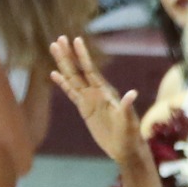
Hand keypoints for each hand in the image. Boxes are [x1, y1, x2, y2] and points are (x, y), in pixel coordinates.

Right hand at [50, 36, 145, 166]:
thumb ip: (127, 107)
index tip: (76, 40)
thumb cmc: (129, 134)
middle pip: (78, 70)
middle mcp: (96, 92)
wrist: (125, 147)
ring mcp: (89, 100)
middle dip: (68, 55)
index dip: (83, 56)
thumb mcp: (128, 121)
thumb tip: (133, 93)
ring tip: (54, 49)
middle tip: (59, 39)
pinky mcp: (84, 109)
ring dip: (63, 64)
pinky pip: (71, 93)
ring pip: (72, 78)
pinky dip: (62, 83)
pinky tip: (54, 73)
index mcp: (105, 92)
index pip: (90, 70)